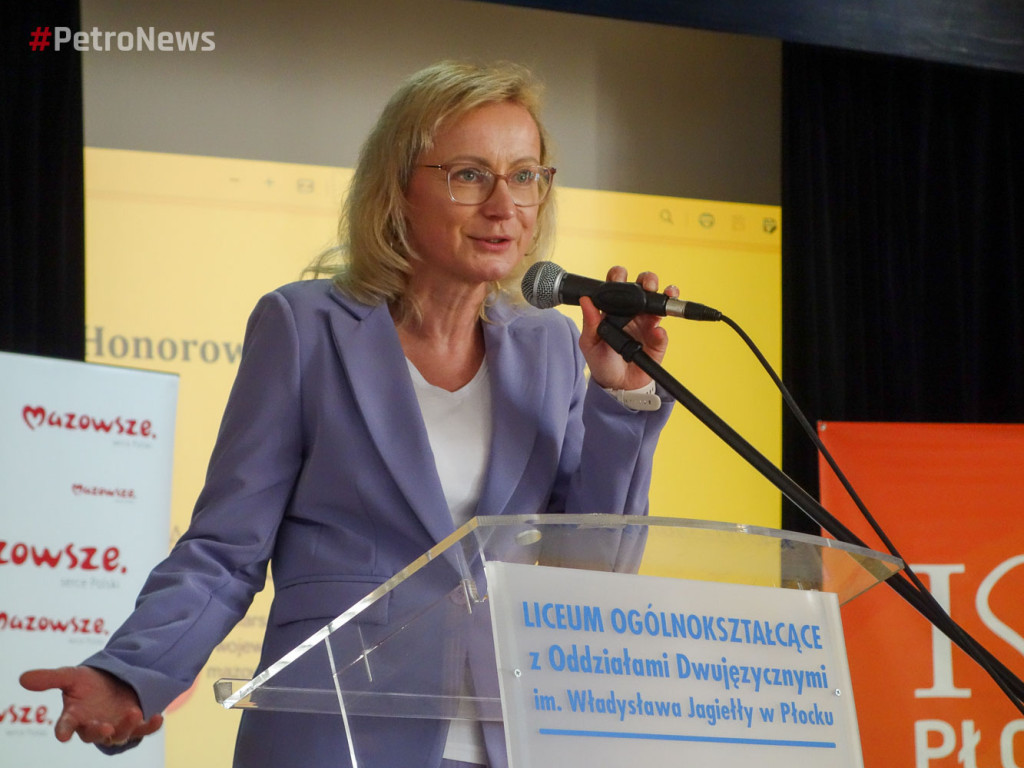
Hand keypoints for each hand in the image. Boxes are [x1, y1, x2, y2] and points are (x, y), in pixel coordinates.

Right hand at [19, 666, 162, 746]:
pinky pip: (144, 730)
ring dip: (127, 726)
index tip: (61, 735)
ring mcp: (116, 726)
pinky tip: (158, 716)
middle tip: (106, 726)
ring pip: (120, 734)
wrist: (115, 680)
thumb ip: (50, 678)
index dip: (63, 730)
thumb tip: (23, 678)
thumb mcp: (72, 676)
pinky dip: (151, 726)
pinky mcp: (136, 724)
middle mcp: (94, 725)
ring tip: (134, 711)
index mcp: (75, 716)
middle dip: (100, 732)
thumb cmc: (89, 682)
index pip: (66, 726)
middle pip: (94, 735)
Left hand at [579, 266, 676, 390]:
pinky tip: (657, 333)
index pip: (618, 286)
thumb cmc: (601, 361)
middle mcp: (633, 312)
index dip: (620, 276)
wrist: (615, 385)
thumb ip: (590, 322)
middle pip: (643, 288)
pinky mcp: (657, 341)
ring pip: (659, 304)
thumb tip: (585, 300)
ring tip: (666, 295)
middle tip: (647, 284)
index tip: (620, 275)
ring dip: (665, 296)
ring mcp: (647, 325)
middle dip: (648, 280)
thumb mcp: (590, 343)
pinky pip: (662, 333)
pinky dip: (661, 333)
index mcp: (614, 309)